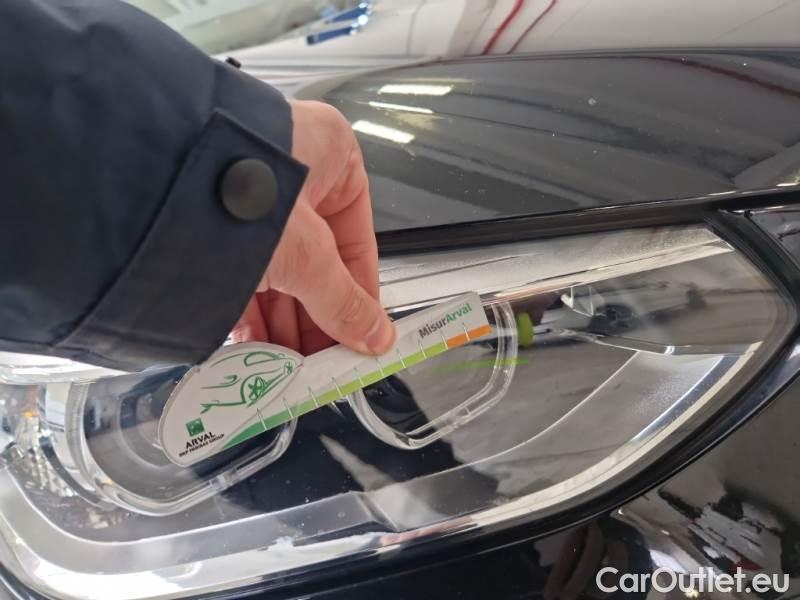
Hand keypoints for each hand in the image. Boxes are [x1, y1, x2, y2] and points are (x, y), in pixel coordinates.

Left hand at [232, 100, 395, 355]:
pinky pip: (240, 269)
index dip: (360, 298)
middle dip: (315, 318)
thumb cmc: (235, 189)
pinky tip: (253, 346)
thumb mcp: (306, 255)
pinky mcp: (208, 216)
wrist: (147, 179)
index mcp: (330, 157)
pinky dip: (248, 311)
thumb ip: (342, 301)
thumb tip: (375, 336)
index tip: (363, 339)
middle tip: (322, 361)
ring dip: (281, 322)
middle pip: (316, 262)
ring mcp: (248, 193)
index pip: (358, 242)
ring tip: (286, 364)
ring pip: (277, 269)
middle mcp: (290, 170)